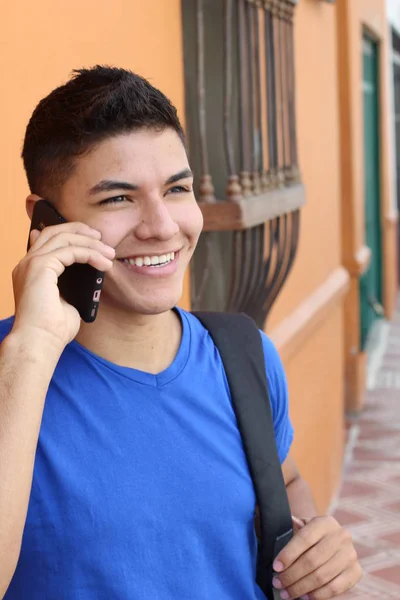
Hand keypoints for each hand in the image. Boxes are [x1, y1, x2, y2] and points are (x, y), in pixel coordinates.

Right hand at [12, 222, 114, 347]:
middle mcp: (27, 263)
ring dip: (90, 243)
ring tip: (110, 252)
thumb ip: (72, 286)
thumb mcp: (66, 302)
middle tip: (101, 237)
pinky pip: (70, 250)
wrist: (39, 342)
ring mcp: (31, 263)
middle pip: (53, 231)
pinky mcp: (40, 267)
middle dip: (79, 230)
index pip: (47, 240)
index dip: (70, 234)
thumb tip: (87, 278)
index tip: (92, 238)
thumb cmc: (53, 331)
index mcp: (30, 271)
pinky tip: (105, 263)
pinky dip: (90, 253)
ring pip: (63, 237)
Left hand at [272, 515, 361, 599]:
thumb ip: (291, 530)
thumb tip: (274, 533)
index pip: (304, 539)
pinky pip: (335, 588)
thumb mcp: (303, 527)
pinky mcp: (356, 571)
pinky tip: (304, 597)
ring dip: (301, 588)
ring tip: (287, 593)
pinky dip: (318, 595)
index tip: (276, 567)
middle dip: (291, 575)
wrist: (334, 540)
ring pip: (322, 576)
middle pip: (312, 560)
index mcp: (325, 522)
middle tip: (278, 583)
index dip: (288, 554)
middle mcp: (341, 536)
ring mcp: (350, 554)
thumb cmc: (312, 535)